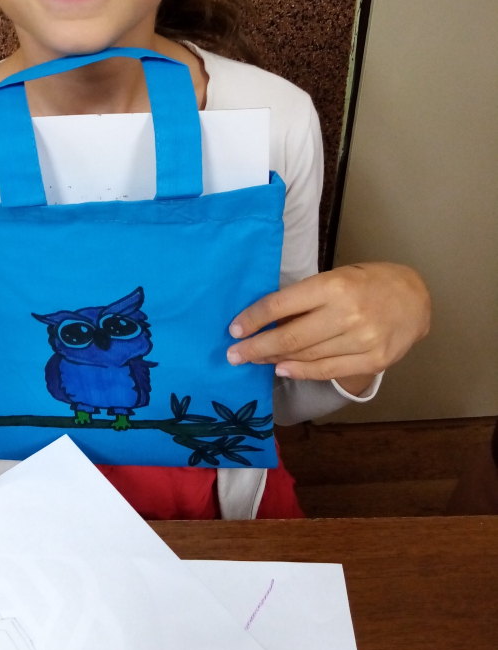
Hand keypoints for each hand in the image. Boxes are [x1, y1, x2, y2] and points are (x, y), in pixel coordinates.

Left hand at [226, 263, 429, 395]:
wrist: (416, 298)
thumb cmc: (367, 283)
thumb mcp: (335, 278)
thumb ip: (305, 299)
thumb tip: (265, 321)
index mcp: (333, 285)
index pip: (281, 304)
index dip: (253, 319)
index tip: (234, 329)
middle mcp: (347, 313)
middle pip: (290, 336)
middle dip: (256, 347)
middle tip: (233, 355)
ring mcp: (362, 340)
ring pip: (307, 356)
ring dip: (275, 359)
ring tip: (254, 359)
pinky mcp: (374, 360)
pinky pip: (328, 371)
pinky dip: (301, 371)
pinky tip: (282, 369)